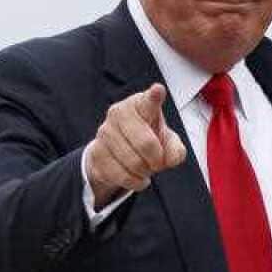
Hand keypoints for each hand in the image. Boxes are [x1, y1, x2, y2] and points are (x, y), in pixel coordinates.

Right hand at [86, 83, 186, 208]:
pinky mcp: (95, 152)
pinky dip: (135, 181)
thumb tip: (170, 158)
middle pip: (146, 144)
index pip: (149, 101)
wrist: (119, 152)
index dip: (154, 97)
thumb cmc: (149, 139)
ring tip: (146, 167)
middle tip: (158, 162)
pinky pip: (121, 175)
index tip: (159, 90)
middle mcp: (118, 113)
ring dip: (145, 172)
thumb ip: (175, 150)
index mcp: (140, 104)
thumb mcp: (168, 142)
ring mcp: (104, 132)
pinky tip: (137, 177)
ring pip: (133, 162)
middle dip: (157, 160)